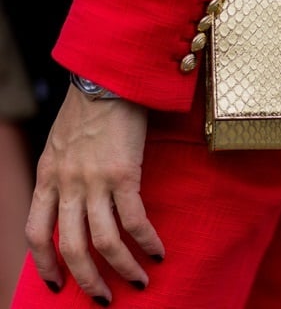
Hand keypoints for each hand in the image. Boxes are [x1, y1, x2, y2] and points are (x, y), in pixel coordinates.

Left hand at [25, 85, 164, 303]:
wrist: (108, 79)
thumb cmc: (90, 109)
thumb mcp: (60, 143)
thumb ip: (62, 172)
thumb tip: (73, 197)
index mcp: (48, 177)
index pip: (36, 233)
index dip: (45, 264)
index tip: (56, 283)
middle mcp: (66, 184)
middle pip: (72, 246)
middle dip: (87, 280)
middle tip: (105, 298)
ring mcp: (94, 181)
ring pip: (104, 241)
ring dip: (122, 269)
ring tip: (139, 282)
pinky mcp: (123, 174)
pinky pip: (134, 220)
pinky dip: (146, 241)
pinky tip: (158, 251)